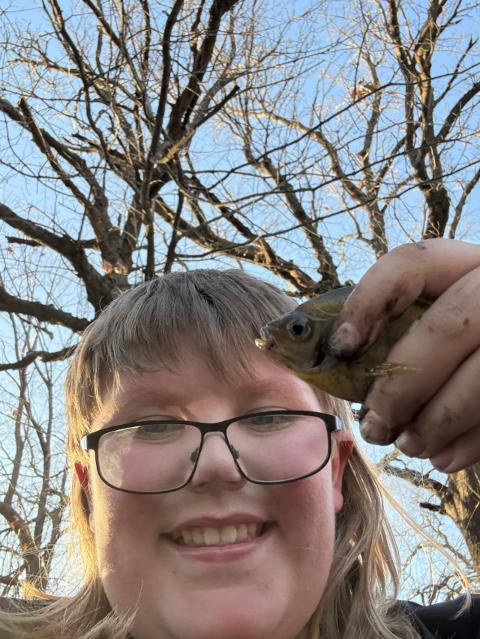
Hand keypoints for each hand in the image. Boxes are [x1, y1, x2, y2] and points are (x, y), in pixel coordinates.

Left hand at [328, 238, 479, 472]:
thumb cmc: (454, 347)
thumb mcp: (432, 319)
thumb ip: (397, 331)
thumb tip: (337, 364)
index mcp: (464, 265)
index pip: (412, 264)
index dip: (368, 303)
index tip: (341, 347)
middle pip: (447, 328)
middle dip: (402, 386)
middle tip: (375, 426)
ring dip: (436, 422)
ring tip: (408, 446)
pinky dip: (471, 444)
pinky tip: (444, 458)